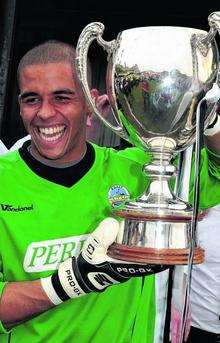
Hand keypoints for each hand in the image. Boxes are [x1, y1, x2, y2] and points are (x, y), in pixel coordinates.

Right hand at [41, 218, 166, 304]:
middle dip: (159, 251)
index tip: (174, 249)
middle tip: (168, 237)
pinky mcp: (122, 264)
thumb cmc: (89, 263)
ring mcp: (127, 267)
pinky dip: (141, 249)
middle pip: (150, 261)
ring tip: (159, 236)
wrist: (80, 275)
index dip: (163, 258)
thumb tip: (113, 223)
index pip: (150, 263)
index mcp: (126, 265)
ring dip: (151, 250)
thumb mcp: (93, 248)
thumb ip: (102, 236)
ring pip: (144, 259)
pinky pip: (136, 257)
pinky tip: (141, 238)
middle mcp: (130, 267)